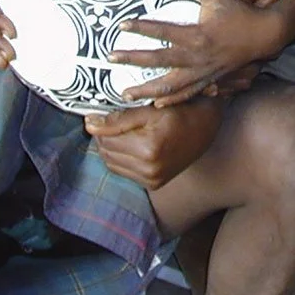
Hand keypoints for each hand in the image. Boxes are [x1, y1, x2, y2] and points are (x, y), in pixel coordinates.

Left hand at [85, 100, 223, 188]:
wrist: (204, 129)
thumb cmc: (179, 113)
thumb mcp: (150, 110)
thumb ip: (119, 118)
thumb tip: (90, 124)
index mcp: (148, 148)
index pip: (106, 138)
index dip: (100, 124)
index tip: (98, 114)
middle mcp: (149, 169)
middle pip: (107, 152)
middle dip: (104, 136)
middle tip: (110, 121)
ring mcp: (151, 179)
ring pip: (112, 163)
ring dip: (111, 148)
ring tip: (122, 133)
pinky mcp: (153, 184)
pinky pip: (124, 171)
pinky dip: (121, 158)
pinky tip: (131, 145)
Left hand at [110, 0, 284, 106]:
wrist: (264, 35)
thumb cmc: (240, 14)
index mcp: (196, 35)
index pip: (162, 31)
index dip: (141, 28)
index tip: (121, 25)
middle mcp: (196, 57)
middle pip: (158, 61)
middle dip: (133, 60)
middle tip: (111, 59)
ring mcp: (202, 72)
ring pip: (170, 85)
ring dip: (147, 89)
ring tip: (126, 93)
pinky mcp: (209, 80)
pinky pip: (187, 93)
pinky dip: (171, 99)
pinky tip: (157, 103)